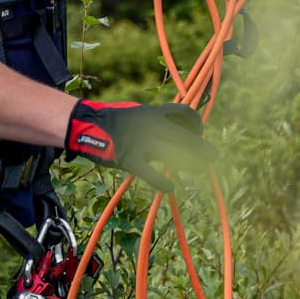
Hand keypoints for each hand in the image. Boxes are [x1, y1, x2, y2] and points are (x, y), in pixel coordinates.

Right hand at [64, 99, 216, 190]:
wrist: (86, 125)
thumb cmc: (114, 120)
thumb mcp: (138, 112)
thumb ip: (157, 120)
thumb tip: (177, 129)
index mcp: (154, 112)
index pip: (186, 113)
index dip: (197, 124)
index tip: (198, 135)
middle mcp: (151, 126)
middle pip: (186, 137)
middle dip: (203, 149)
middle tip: (212, 157)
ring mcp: (141, 143)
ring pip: (174, 155)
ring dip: (192, 164)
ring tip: (200, 169)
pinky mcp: (130, 159)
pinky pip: (151, 174)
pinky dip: (163, 182)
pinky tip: (170, 187)